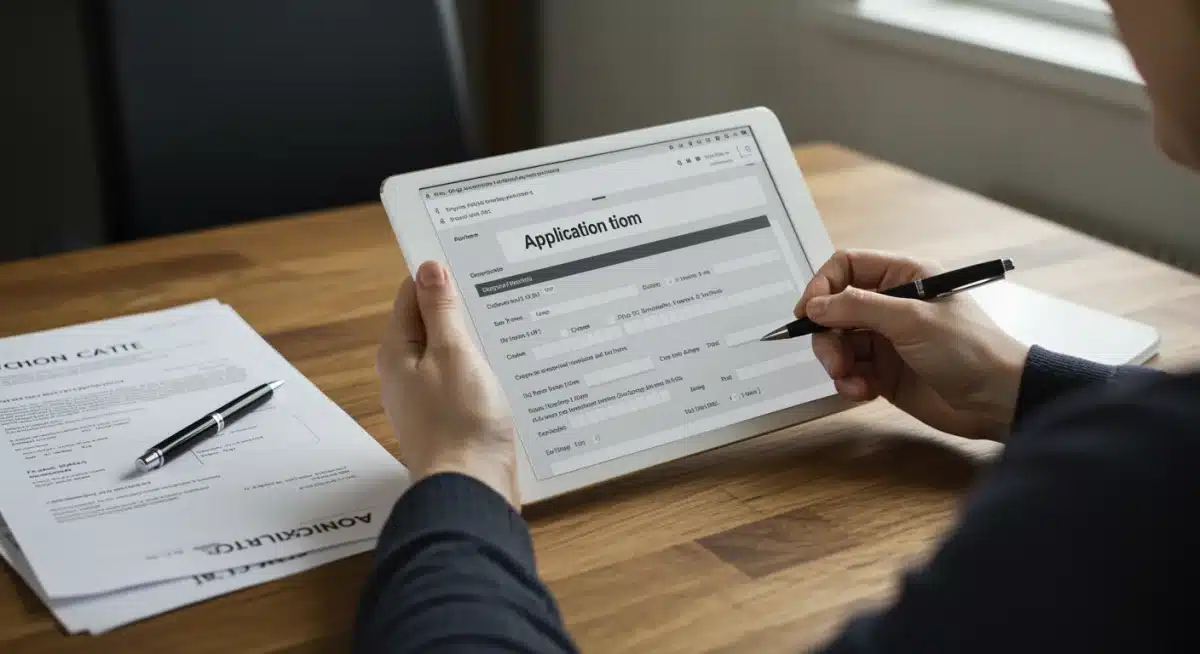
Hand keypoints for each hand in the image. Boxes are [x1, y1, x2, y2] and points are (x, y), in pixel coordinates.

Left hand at [376, 260, 518, 506]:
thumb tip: (429, 268)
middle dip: (462, 305)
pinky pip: (464, 378)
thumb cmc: (460, 422)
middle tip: (500, 287)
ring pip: (451, 351)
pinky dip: (483, 366)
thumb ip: (441, 310)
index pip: (410, 294)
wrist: (471, 488)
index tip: (472, 260)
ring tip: (509, 321)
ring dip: (476, 336)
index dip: (439, 274)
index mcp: (397, 352)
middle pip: (431, 322)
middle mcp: (406, 372)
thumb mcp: (454, 354)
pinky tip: (507, 363)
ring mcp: (427, 396)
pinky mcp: (450, 416)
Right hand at [796, 250, 1029, 439]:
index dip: (822, 286)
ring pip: (838, 343)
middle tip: (833, 359)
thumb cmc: (968, 349)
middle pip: (835, 309)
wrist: (996, 401)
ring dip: (836, 362)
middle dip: (827, 335)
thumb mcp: (911, 320)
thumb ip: (858, 308)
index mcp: (903, 276)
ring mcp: (886, 339)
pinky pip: (849, 371)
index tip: (807, 313)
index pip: (847, 267)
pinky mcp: (884, 372)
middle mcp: (891, 304)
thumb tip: (815, 305)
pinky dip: (849, 382)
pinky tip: (864, 392)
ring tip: (850, 379)